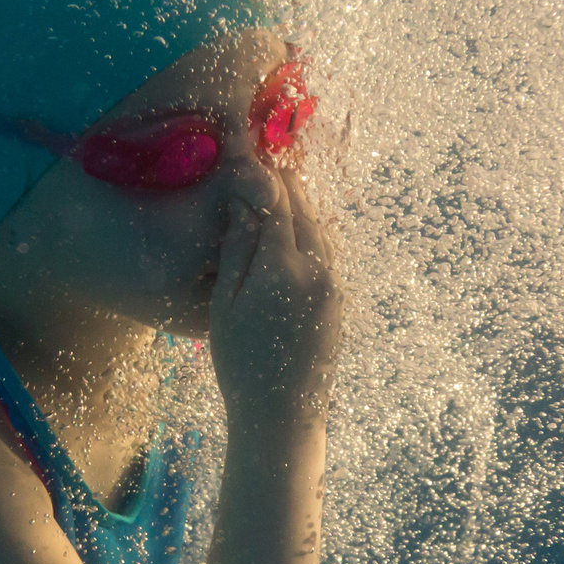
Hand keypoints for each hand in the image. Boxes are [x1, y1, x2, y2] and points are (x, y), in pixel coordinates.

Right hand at [207, 164, 340, 432]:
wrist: (283, 414)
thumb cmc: (242, 364)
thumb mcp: (226, 304)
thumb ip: (238, 250)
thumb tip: (246, 205)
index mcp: (285, 267)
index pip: (278, 202)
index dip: (263, 173)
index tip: (248, 149)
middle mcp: (318, 270)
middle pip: (304, 211)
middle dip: (285, 182)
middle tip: (266, 156)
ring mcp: (333, 286)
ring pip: (318, 230)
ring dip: (300, 206)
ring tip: (280, 185)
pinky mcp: (337, 301)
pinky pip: (324, 253)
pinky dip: (308, 232)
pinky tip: (293, 230)